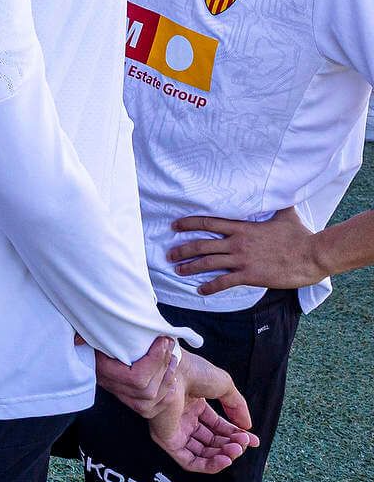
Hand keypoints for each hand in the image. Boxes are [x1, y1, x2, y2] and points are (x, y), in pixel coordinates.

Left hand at [97, 337, 257, 473]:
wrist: (173, 370)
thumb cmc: (193, 372)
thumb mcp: (224, 386)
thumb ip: (237, 407)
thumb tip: (247, 427)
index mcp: (194, 405)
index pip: (217, 427)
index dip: (235, 435)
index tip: (253, 440)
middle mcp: (184, 419)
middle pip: (211, 441)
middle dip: (231, 445)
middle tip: (244, 443)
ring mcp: (175, 430)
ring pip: (202, 454)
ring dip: (223, 456)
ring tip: (237, 449)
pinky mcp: (167, 440)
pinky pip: (188, 461)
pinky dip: (208, 465)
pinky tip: (225, 459)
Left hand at [169, 208, 324, 294]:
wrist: (312, 254)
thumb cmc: (300, 235)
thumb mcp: (285, 215)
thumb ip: (276, 205)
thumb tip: (279, 191)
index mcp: (243, 228)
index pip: (208, 223)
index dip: (188, 224)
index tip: (174, 226)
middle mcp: (238, 243)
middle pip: (202, 244)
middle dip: (182, 250)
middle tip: (169, 255)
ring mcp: (243, 259)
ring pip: (208, 263)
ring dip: (190, 268)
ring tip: (178, 271)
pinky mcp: (250, 275)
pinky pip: (224, 282)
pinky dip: (209, 286)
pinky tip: (200, 290)